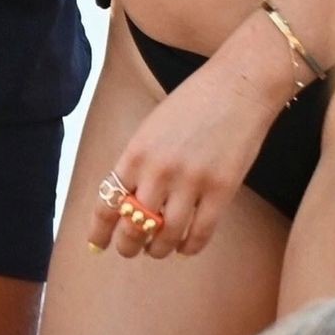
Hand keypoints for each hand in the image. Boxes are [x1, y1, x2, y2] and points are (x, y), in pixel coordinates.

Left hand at [88, 34, 291, 260]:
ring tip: (157, 248)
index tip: (96, 246)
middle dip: (128, 246)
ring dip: (159, 249)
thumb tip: (126, 202)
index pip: (108, 203)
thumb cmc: (193, 101)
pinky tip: (185, 245)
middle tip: (130, 250)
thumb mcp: (152, 127)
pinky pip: (200, 235)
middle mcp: (159, 170)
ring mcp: (191, 182)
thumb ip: (138, 162)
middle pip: (133, 227)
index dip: (99, 231)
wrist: (238, 84)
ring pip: (166, 237)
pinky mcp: (221, 191)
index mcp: (136, 151)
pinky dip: (189, 247)